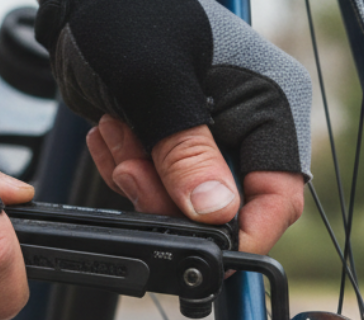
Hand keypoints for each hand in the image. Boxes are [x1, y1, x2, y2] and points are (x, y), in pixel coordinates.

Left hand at [36, 0, 311, 254]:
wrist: (83, 2)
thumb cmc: (130, 15)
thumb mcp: (157, 84)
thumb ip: (187, 151)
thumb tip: (215, 212)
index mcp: (272, 102)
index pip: (280, 192)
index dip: (247, 231)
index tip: (208, 252)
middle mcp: (249, 126)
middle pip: (227, 207)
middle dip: (172, 198)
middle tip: (134, 167)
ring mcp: (212, 140)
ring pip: (185, 206)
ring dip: (142, 181)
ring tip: (119, 132)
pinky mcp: (176, 149)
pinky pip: (157, 191)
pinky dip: (128, 172)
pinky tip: (114, 132)